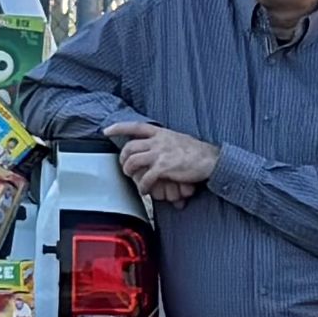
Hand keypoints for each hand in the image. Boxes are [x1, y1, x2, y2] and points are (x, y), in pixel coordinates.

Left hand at [106, 121, 220, 200]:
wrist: (211, 159)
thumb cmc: (196, 152)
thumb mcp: (177, 139)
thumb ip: (163, 142)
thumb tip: (152, 148)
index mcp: (161, 133)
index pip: (135, 126)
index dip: (119, 127)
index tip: (106, 130)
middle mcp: (159, 141)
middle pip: (129, 147)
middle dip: (122, 158)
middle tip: (124, 166)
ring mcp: (160, 153)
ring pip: (133, 161)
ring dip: (129, 172)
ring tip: (132, 178)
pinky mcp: (164, 167)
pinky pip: (146, 178)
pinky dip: (142, 186)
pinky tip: (144, 190)